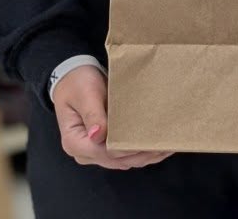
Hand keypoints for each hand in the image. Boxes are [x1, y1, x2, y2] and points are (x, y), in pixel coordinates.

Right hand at [53, 66, 173, 170]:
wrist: (72, 77)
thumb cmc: (78, 83)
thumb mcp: (85, 94)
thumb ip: (92, 114)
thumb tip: (98, 136)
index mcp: (74, 142)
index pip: (105, 152)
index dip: (128, 149)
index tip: (149, 143)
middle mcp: (84, 153)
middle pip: (116, 160)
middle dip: (141, 155)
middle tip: (165, 146)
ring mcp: (93, 152)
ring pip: (122, 160)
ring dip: (143, 156)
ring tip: (165, 147)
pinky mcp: (102, 147)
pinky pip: (122, 154)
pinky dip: (139, 152)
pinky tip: (156, 146)